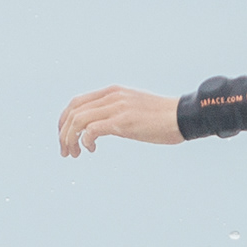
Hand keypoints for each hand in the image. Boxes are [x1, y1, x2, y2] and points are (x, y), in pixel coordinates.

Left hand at [58, 86, 182, 154]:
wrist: (183, 116)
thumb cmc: (164, 117)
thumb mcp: (135, 108)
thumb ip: (118, 112)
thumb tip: (106, 126)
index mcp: (112, 92)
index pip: (76, 102)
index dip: (64, 121)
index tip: (65, 137)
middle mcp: (111, 96)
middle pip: (72, 111)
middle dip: (63, 132)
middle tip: (66, 151)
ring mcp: (116, 108)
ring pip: (78, 121)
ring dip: (70, 139)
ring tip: (74, 154)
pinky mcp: (122, 121)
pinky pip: (91, 130)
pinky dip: (85, 141)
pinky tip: (91, 150)